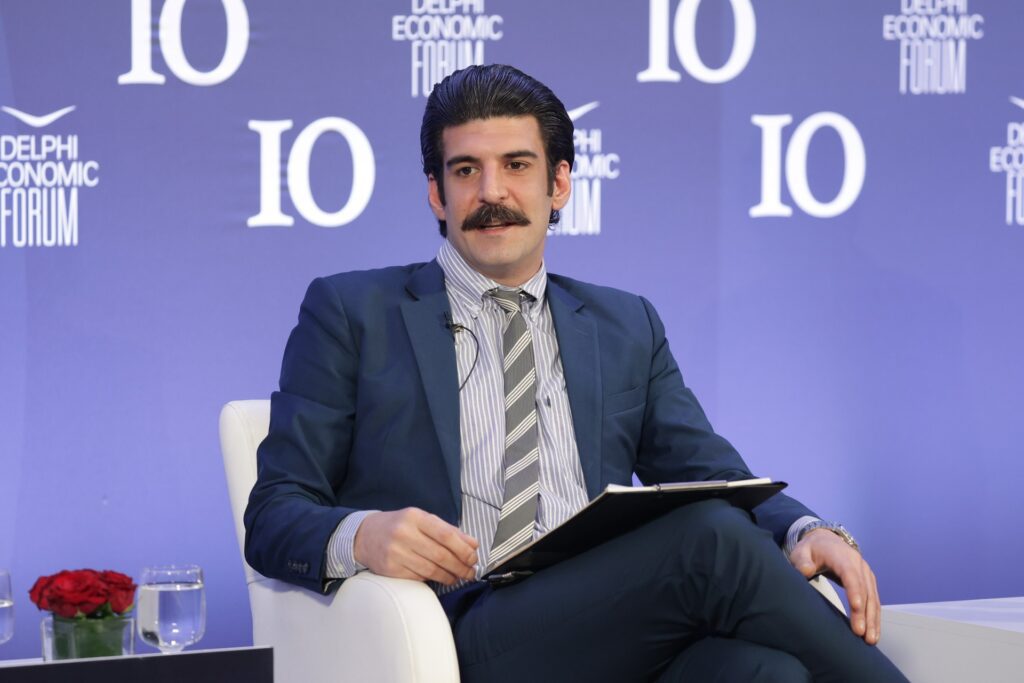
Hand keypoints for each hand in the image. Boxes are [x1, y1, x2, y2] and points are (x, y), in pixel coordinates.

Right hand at [354, 508, 478, 584]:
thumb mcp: (422, 520)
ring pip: (431, 570)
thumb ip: (448, 530)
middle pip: (440, 555)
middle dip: (460, 566)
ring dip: (449, 576)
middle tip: (470, 572)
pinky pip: (418, 577)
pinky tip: (440, 578)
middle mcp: (404, 534)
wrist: (365, 535)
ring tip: (458, 577)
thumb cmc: (400, 526)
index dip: (463, 549)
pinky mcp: (390, 569)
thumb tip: (473, 544)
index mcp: (415, 517)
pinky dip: (433, 580)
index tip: (473, 557)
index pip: (446, 534)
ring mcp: (396, 553)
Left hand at [788, 528, 880, 644]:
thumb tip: (806, 571)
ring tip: (870, 639)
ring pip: (873, 598)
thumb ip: (802, 561)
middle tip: (862, 633)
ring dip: (873, 619)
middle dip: (864, 613)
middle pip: (864, 590)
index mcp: (841, 556)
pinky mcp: (868, 582)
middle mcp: (858, 564)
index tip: (856, 607)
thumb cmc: (812, 549)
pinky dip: (875, 616)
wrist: (825, 541)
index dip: (854, 591)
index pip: (850, 575)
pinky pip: (874, 600)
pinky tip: (873, 631)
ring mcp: (865, 573)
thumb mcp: (801, 552)